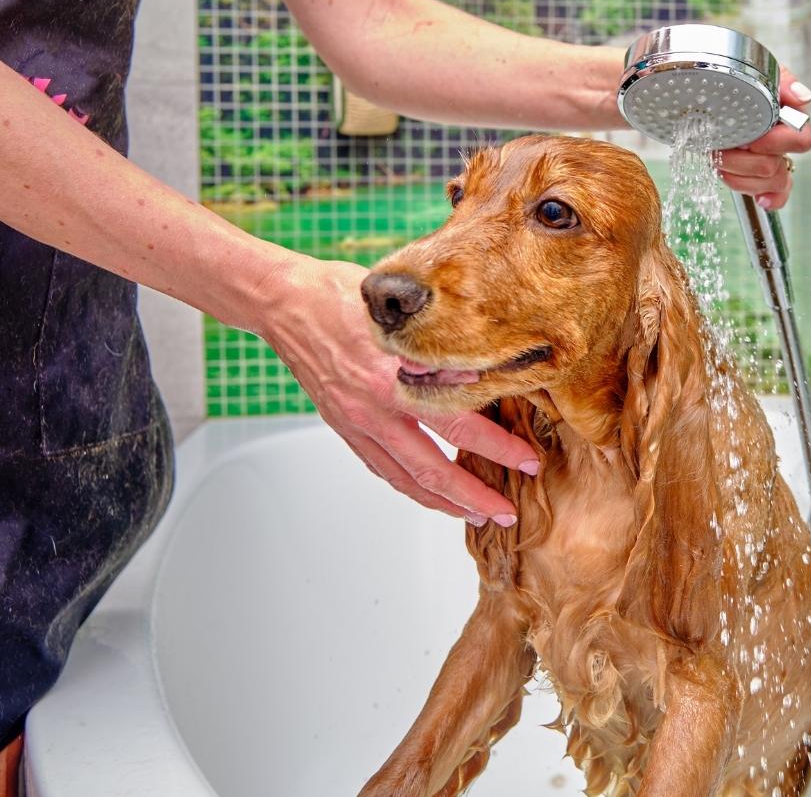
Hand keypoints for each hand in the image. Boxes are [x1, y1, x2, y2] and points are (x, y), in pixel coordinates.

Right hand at [259, 255, 536, 526]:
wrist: (283, 302)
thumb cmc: (338, 294)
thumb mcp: (397, 311)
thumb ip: (435, 347)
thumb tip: (478, 373)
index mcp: (391, 379)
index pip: (458, 424)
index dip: (497, 448)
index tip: (528, 460)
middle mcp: (372, 409)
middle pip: (432, 469)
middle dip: (474, 497)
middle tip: (505, 511)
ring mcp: (354, 422)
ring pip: (405, 478)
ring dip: (443, 502)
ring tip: (474, 514)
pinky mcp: (343, 426)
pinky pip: (381, 468)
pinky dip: (409, 486)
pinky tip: (429, 492)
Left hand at [717, 67, 810, 209]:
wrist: (712, 91)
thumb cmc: (740, 82)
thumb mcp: (760, 73)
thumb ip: (783, 82)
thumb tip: (803, 98)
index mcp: (788, 119)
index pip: (800, 141)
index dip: (775, 144)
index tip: (750, 139)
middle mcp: (783, 144)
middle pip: (775, 168)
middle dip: (743, 161)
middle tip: (722, 147)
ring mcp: (773, 162)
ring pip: (770, 183)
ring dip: (739, 175)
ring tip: (719, 159)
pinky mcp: (760, 178)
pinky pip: (776, 197)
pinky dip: (770, 199)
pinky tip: (760, 198)